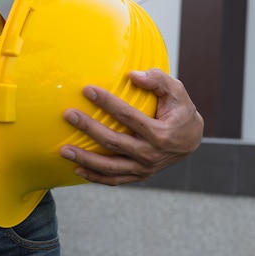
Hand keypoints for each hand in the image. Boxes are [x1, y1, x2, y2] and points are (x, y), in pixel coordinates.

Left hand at [59, 69, 203, 184]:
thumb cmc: (181, 110)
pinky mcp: (140, 176)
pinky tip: (77, 168)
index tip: (87, 90)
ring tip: (63, 150)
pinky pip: (114, 180)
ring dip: (85, 158)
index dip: (107, 102)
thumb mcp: (177, 91)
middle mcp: (151, 154)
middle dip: (88, 127)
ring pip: (110, 167)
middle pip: (113, 142)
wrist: (191, 140)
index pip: (128, 116)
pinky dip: (94, 177)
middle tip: (68, 114)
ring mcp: (145, 169)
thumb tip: (132, 75)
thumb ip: (158, 80)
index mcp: (161, 133)